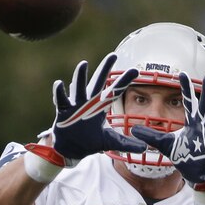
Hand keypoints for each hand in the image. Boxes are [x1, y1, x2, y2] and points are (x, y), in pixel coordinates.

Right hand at [27, 53, 146, 167]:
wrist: (71, 149)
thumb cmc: (90, 141)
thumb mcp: (110, 142)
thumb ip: (126, 144)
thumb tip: (144, 148)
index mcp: (100, 107)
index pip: (115, 91)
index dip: (124, 81)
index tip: (136, 70)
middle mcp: (89, 102)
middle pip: (98, 82)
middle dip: (105, 69)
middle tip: (113, 55)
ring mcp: (76, 105)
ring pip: (79, 87)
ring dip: (80, 76)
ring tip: (83, 64)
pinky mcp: (63, 111)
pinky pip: (61, 100)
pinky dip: (59, 92)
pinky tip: (59, 83)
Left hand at [131, 73, 204, 189]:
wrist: (195, 173)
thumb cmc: (184, 156)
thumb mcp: (163, 144)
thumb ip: (150, 135)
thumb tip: (133, 130)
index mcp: (191, 123)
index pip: (188, 103)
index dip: (186, 89)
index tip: (182, 74)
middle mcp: (201, 126)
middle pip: (203, 106)